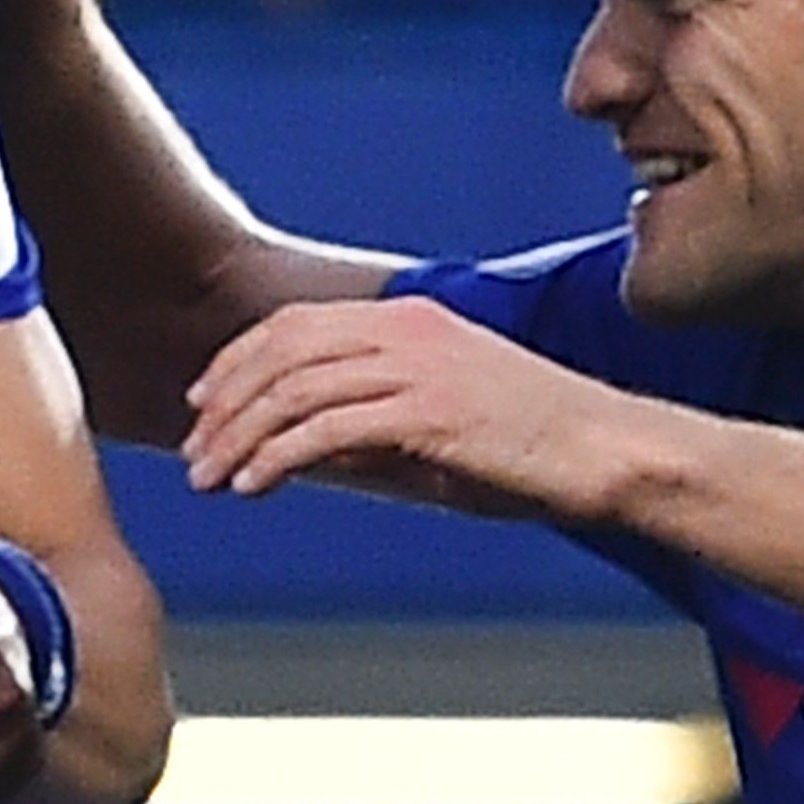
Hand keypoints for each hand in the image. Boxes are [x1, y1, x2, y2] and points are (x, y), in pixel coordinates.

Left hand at [180, 296, 650, 523]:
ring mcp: (418, 366)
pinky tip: (254, 484)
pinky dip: (278, 456)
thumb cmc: (534, 445)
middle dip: (225, 402)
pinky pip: (327, 429)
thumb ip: (376, 423)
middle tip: (193, 450)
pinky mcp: (429, 412)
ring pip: (294, 390)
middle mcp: (407, 330)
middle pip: (281, 352)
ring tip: (209, 478)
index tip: (202, 402)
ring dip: (239, 436)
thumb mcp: (442, 420)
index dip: (238, 361)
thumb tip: (310, 447)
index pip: (296, 325)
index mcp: (410, 319)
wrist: (610, 451)